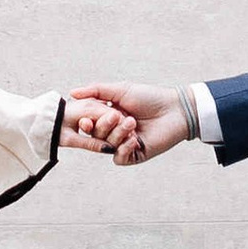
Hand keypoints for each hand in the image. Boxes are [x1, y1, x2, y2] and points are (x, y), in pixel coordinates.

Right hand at [71, 83, 191, 165]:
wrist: (175, 110)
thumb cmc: (150, 97)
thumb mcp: (120, 90)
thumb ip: (96, 91)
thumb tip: (72, 92)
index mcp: (109, 116)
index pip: (90, 123)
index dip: (86, 123)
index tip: (85, 120)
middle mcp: (115, 131)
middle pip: (97, 134)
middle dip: (105, 126)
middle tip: (117, 116)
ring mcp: (124, 144)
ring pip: (108, 146)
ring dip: (118, 134)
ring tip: (132, 123)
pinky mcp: (135, 155)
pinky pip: (119, 158)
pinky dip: (123, 149)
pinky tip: (134, 140)